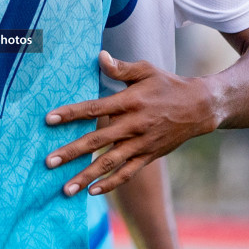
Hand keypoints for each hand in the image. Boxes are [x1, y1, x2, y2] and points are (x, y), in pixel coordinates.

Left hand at [45, 51, 219, 195]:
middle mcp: (134, 125)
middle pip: (97, 141)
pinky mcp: (149, 156)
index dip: (71, 113)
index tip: (49, 119)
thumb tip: (99, 57)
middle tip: (48, 162)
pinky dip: (111, 184)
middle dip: (71, 152)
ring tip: (66, 189)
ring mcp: (141, 143)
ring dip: (86, 176)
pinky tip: (92, 192)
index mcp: (130, 102)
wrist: (199, 108)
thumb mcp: (146, 71)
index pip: (94, 108)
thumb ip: (121, 69)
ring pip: (110, 163)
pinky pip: (128, 173)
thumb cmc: (168, 85)